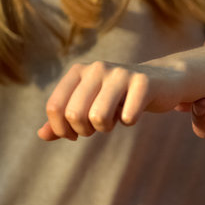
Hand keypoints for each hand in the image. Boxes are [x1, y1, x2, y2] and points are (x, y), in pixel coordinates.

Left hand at [38, 61, 185, 140]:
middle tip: (98, 126)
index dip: (61, 128)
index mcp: (79, 71)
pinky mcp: (143, 82)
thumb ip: (64, 119)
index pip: (54, 107)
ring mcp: (121, 73)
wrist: (162, 81)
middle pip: (75, 114)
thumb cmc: (120, 96)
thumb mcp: (89, 104)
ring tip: (114, 119)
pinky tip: (134, 111)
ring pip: (99, 117)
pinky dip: (130, 121)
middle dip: (85, 130)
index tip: (74, 134)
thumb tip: (42, 135)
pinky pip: (128, 117)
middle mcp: (97, 68)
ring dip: (106, 127)